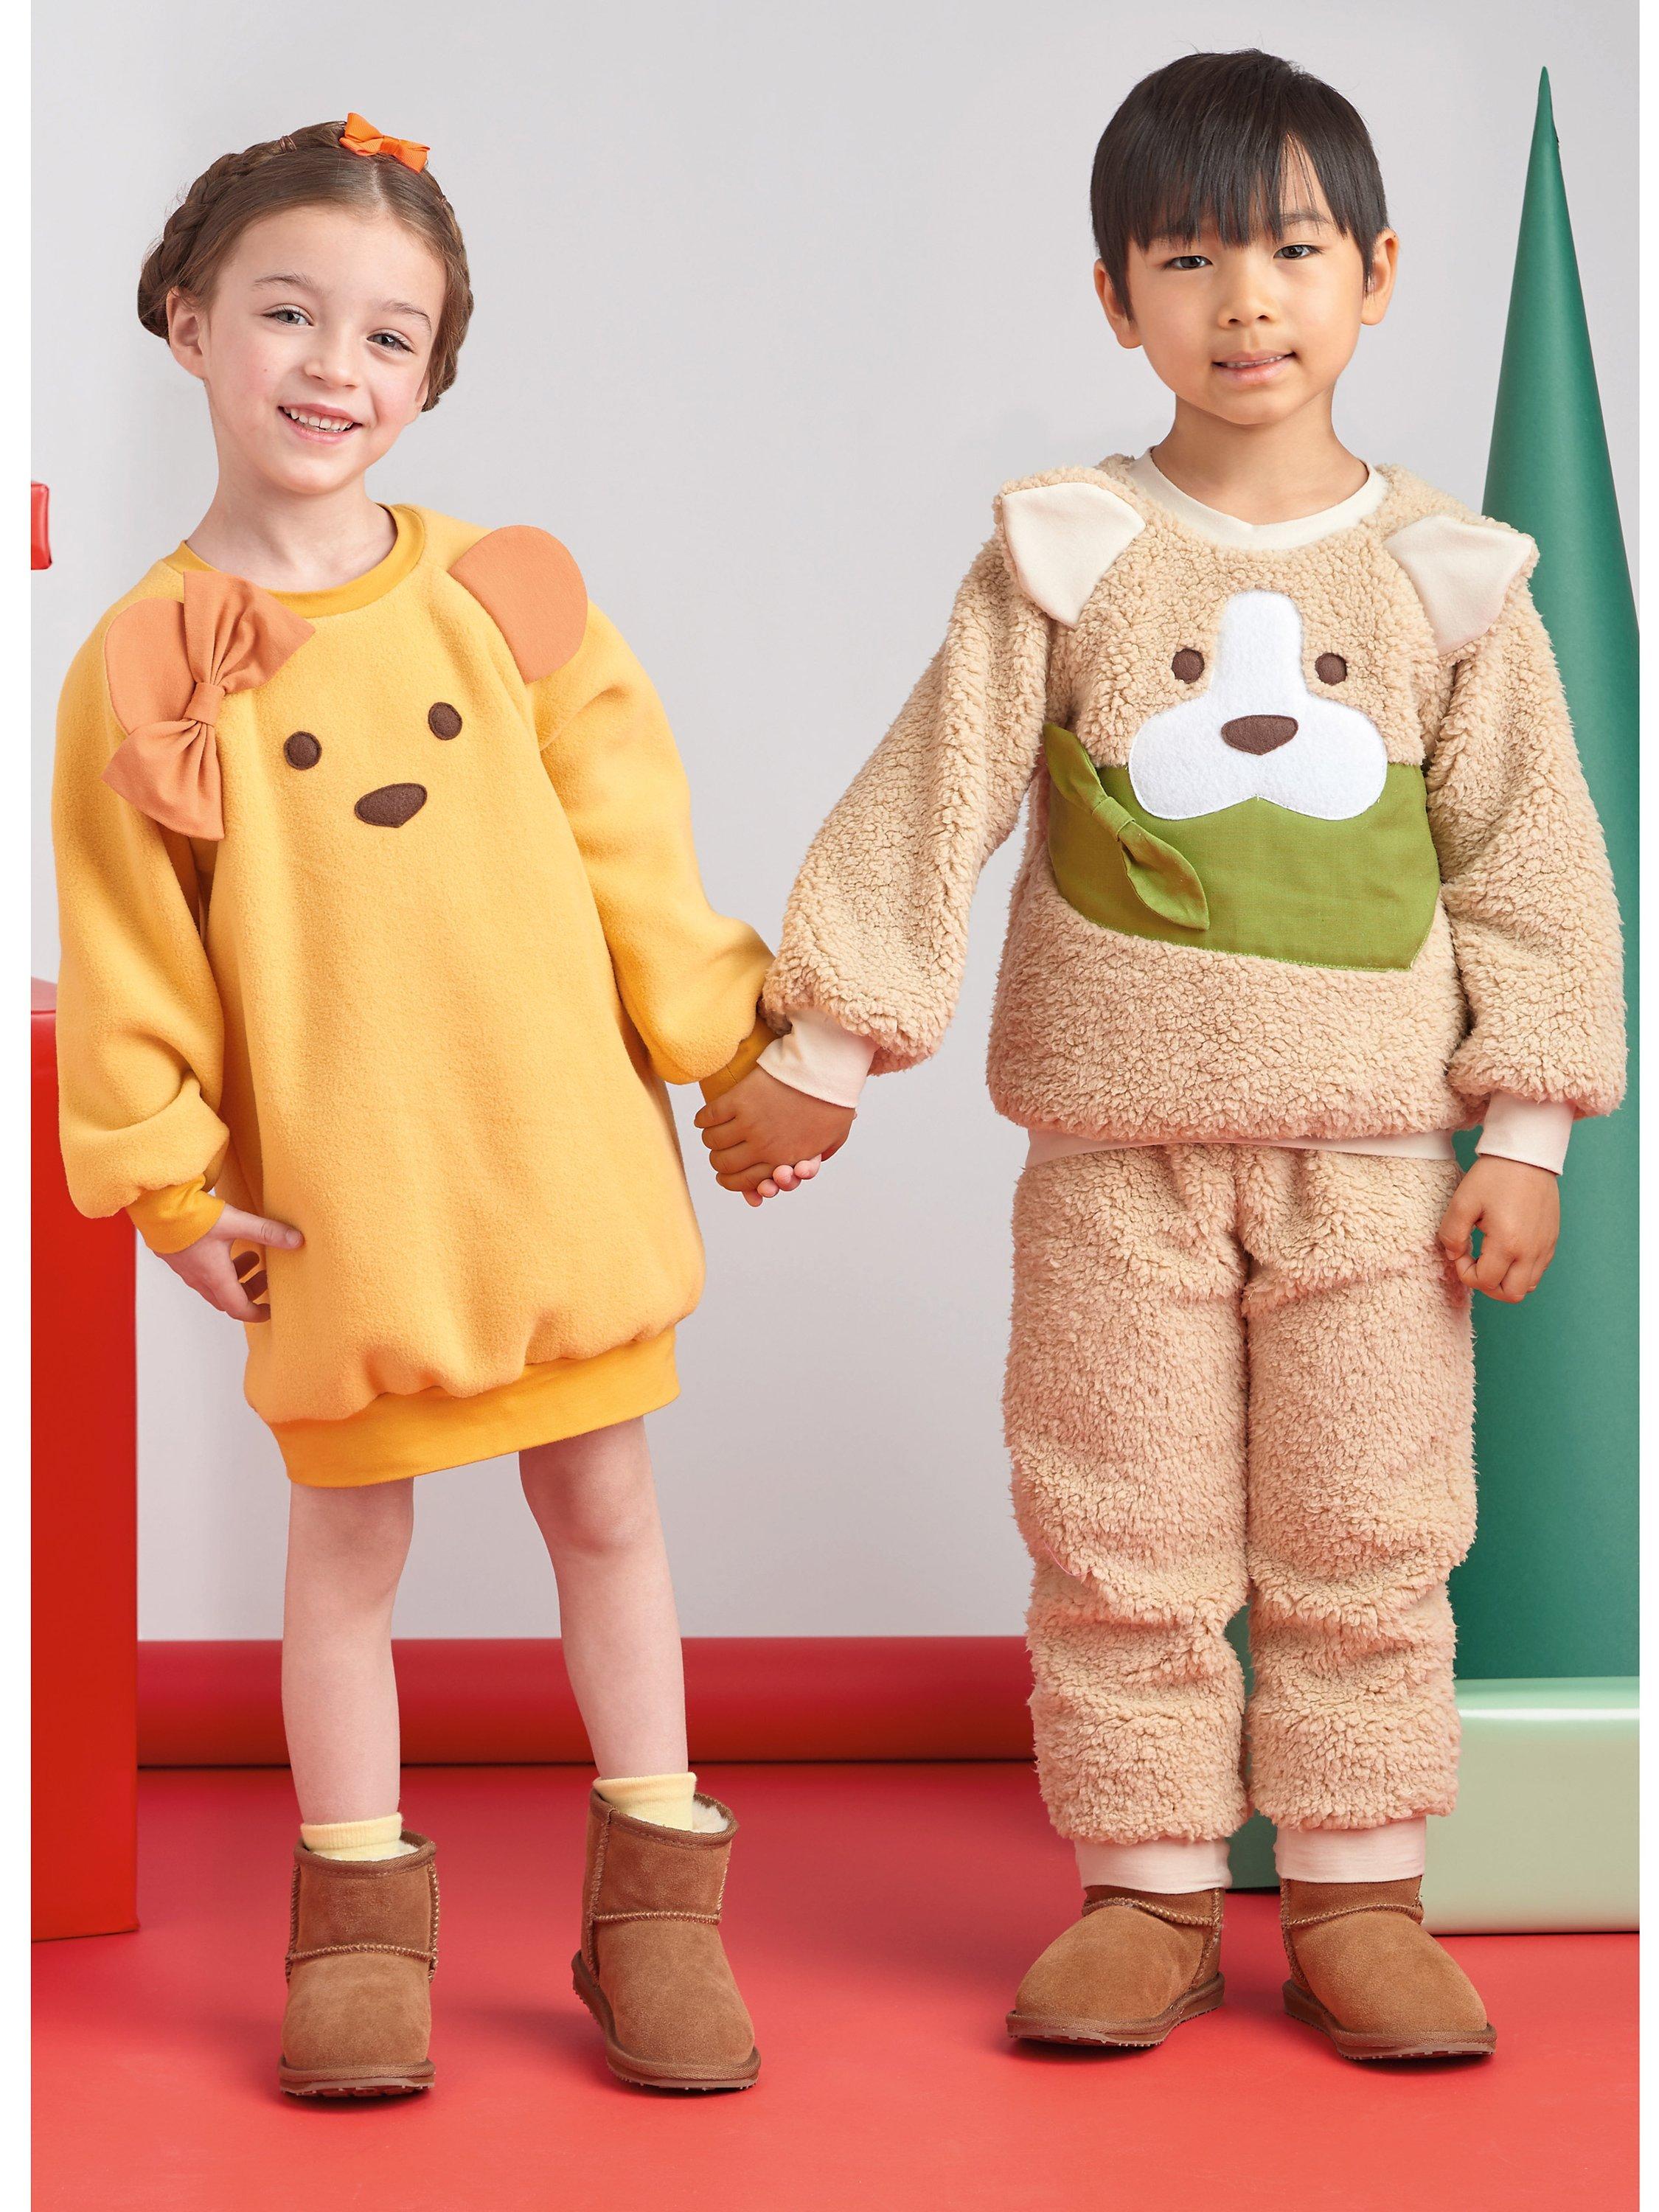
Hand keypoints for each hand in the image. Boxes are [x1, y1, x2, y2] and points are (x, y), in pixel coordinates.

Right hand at [159, 1203, 303, 1321]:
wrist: (155, 1205)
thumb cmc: (192, 1215)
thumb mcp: (236, 1222)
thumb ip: (267, 1231)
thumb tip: (297, 1241)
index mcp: (214, 1276)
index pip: (238, 1308)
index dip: (257, 1313)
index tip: (272, 1310)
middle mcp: (198, 1277)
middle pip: (226, 1298)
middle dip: (249, 1292)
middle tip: (267, 1276)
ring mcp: (185, 1268)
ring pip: (213, 1285)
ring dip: (235, 1277)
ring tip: (252, 1256)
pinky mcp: (177, 1257)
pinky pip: (201, 1272)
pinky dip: (220, 1267)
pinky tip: (227, 1245)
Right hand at [693, 1067, 855, 1206]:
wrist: (827, 1068)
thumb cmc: (834, 1102)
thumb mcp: (833, 1140)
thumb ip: (813, 1160)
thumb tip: (792, 1173)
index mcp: (784, 1160)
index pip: (745, 1181)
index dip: (731, 1182)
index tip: (725, 1176)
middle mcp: (763, 1147)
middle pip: (723, 1164)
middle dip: (718, 1163)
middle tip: (718, 1154)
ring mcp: (749, 1123)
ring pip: (712, 1142)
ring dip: (710, 1140)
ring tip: (712, 1134)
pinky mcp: (738, 1100)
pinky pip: (709, 1117)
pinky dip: (702, 1120)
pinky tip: (704, 1119)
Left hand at [1437, 1155, 1559, 1303]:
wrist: (1527, 1155)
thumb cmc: (1494, 1176)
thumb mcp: (1462, 1202)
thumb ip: (1451, 1234)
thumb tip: (1454, 1255)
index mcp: (1508, 1244)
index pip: (1485, 1282)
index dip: (1465, 1273)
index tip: (1460, 1252)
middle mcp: (1532, 1251)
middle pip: (1511, 1294)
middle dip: (1488, 1287)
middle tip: (1475, 1265)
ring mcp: (1545, 1247)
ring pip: (1528, 1286)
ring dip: (1506, 1280)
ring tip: (1490, 1259)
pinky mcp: (1552, 1239)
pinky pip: (1538, 1270)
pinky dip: (1520, 1270)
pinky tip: (1506, 1250)